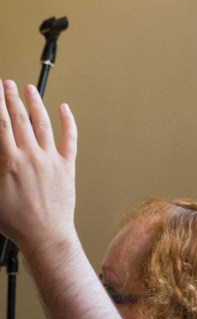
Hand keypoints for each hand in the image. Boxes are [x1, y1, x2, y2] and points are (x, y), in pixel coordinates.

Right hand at [0, 80, 76, 254]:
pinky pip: (69, 139)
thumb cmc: (15, 222)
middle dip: (11, 98)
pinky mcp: (66, 166)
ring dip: (35, 104)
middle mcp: (30, 156)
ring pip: (42, 124)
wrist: (45, 235)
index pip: (0, 125)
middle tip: (7, 83)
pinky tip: (65, 108)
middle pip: (19, 119)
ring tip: (29, 89)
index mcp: (9, 163)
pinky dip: (68, 121)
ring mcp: (50, 160)